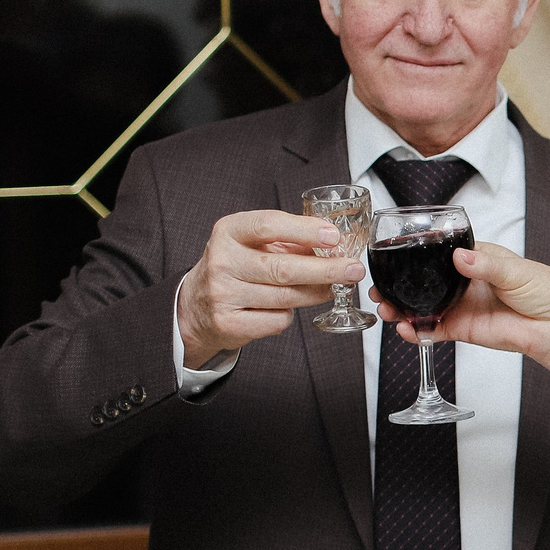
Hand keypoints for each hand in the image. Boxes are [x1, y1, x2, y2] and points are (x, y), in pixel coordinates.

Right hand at [176, 210, 343, 364]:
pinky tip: (284, 307)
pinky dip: (289, 314)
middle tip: (354, 270)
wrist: (195, 306)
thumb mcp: (251, 244)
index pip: (268, 225)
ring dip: (316, 293)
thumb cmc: (235, 268)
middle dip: (326, 270)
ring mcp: (223, 294)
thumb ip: (287, 241)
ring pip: (286, 296)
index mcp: (228, 231)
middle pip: (283, 267)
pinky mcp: (229, 323)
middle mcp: (222, 261)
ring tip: (330, 287)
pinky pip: (278, 320)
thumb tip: (334, 246)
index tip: (334, 237)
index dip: (305, 231)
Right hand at [375, 242, 549, 426]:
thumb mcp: (518, 272)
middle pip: (425, 279)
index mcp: (478, 259)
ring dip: (403, 306)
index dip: (416, 253)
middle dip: (401, 282)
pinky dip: (418, 330)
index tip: (394, 252)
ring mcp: (463, 305)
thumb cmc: (548, 294)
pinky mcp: (464, 329)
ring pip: (424, 305)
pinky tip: (405, 329)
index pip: (440, 251)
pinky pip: (435, 329)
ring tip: (386, 307)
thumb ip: (487, 266)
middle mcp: (466, 281)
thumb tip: (462, 257)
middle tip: (380, 285)